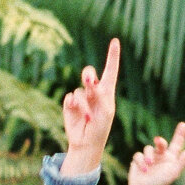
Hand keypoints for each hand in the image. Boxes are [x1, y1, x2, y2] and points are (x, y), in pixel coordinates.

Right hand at [59, 40, 119, 177]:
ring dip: (84, 104)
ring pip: (80, 91)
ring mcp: (81, 97)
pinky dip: (74, 106)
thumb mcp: (105, 112)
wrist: (86, 142)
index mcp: (107, 91)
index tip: (115, 41)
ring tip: (88, 116)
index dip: (112, 56)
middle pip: (89, 74)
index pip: (110, 70)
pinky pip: (70, 97)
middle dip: (88, 75)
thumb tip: (88, 83)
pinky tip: (77, 114)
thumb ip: (99, 96)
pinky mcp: (70, 103)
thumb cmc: (100, 128)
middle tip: (90, 80)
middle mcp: (93, 91)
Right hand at [129, 124, 184, 184]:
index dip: (180, 134)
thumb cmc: (160, 182)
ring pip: (148, 148)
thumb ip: (182, 161)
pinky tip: (143, 169)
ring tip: (149, 165)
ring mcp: (149, 157)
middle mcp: (160, 155)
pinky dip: (141, 161)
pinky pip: (138, 155)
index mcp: (170, 157)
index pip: (176, 144)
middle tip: (158, 141)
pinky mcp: (138, 160)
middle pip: (160, 143)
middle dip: (160, 142)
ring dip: (148, 156)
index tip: (183, 124)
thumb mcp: (173, 172)